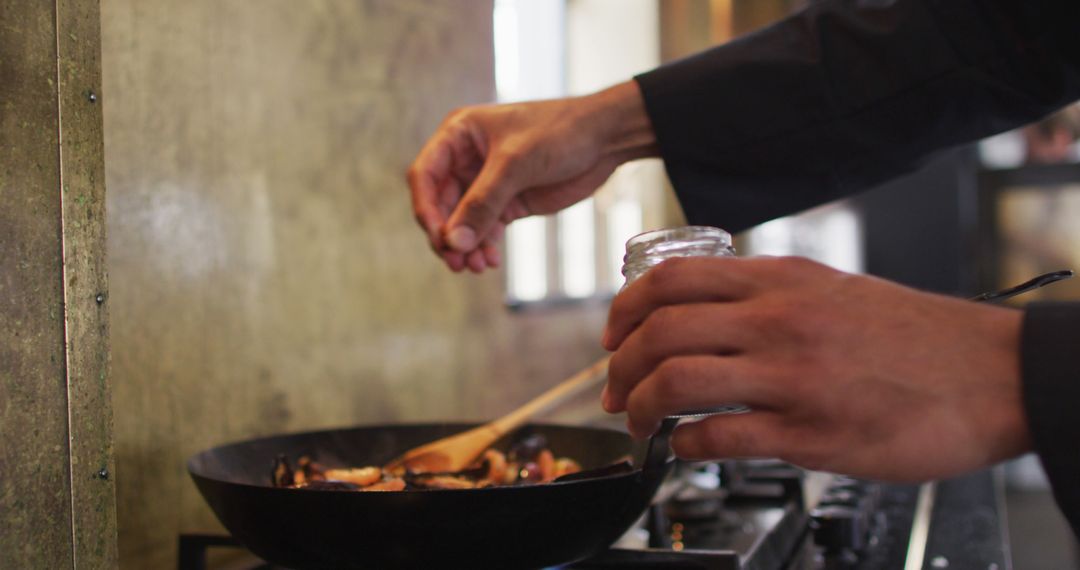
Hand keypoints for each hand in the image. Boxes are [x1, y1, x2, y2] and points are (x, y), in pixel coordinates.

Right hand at [406, 81, 657, 271]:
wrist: (605, 138)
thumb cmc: (559, 132)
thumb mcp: (516, 163)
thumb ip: (482, 203)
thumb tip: (454, 242)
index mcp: (458, 135)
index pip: (425, 175)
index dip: (426, 209)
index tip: (439, 238)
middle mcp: (466, 158)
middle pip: (440, 204)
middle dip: (447, 235)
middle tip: (456, 262)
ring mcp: (486, 182)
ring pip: (462, 222)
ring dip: (465, 246)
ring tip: (475, 267)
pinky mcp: (508, 201)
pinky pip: (485, 229)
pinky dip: (484, 246)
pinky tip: (490, 261)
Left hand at [601, 256, 1028, 481]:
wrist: (991, 373)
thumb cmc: (914, 336)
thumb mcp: (830, 289)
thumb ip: (764, 298)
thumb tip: (702, 316)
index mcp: (778, 280)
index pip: (669, 280)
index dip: (623, 311)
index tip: (613, 338)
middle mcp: (777, 320)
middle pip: (658, 332)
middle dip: (619, 368)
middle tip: (615, 391)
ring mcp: (792, 376)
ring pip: (676, 382)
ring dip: (641, 409)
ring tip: (643, 424)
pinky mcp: (812, 432)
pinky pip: (720, 438)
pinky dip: (686, 446)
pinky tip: (688, 449)